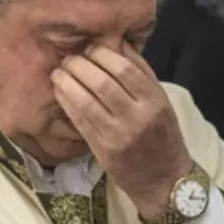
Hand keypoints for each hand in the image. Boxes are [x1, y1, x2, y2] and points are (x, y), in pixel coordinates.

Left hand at [51, 44, 192, 220]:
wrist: (164, 180)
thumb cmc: (163, 136)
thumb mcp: (162, 102)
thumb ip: (141, 74)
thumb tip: (117, 44)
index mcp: (154, 100)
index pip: (124, 68)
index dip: (101, 54)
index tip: (89, 48)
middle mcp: (137, 116)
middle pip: (102, 82)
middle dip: (80, 66)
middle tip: (69, 59)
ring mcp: (118, 134)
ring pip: (86, 101)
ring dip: (67, 83)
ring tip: (59, 73)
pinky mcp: (102, 150)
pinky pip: (79, 121)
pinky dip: (66, 102)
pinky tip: (60, 92)